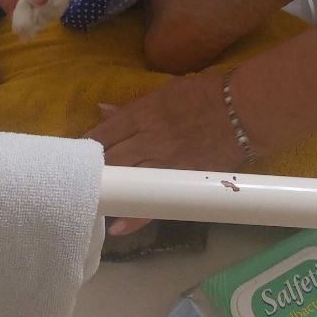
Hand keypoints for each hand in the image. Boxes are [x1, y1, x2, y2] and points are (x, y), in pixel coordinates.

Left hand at [89, 72, 250, 235]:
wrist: (243, 109)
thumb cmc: (205, 94)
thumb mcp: (165, 91)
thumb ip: (132, 105)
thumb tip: (102, 109)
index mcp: (143, 112)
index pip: (105, 132)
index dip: (87, 145)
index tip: (73, 156)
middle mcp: (148, 137)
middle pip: (110, 157)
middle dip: (93, 169)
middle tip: (78, 180)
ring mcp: (164, 160)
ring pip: (127, 178)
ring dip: (110, 189)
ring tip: (92, 200)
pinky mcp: (181, 178)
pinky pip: (153, 200)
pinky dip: (134, 216)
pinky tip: (116, 226)